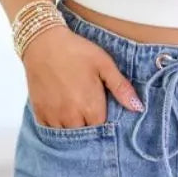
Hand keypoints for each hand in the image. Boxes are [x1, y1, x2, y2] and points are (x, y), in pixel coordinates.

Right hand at [23, 26, 142, 127]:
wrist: (43, 42)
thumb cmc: (77, 51)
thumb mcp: (104, 65)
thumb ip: (121, 88)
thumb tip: (138, 108)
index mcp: (91, 108)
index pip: (102, 130)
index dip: (103, 122)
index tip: (102, 112)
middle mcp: (72, 117)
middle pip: (84, 134)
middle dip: (88, 126)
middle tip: (87, 110)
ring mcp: (54, 117)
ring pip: (66, 134)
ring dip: (72, 127)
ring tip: (74, 112)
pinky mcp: (39, 113)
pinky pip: (49, 130)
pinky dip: (56, 126)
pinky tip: (60, 113)